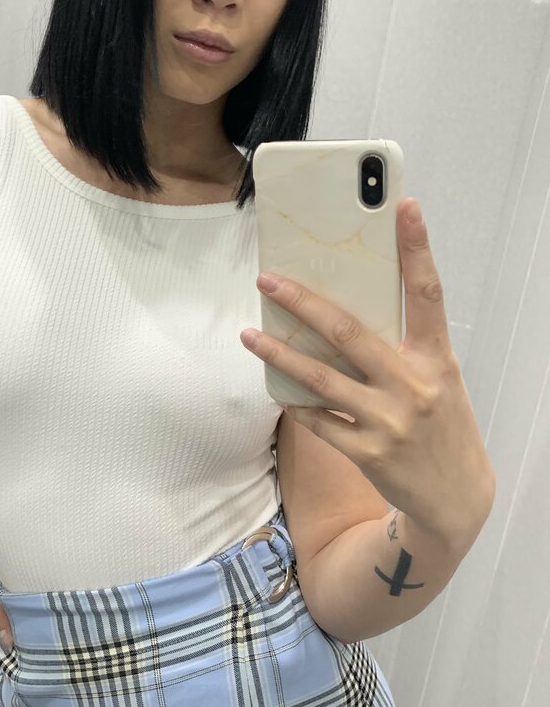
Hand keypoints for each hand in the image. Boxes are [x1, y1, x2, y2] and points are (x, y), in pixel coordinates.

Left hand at [240, 198, 495, 535]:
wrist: (457, 499)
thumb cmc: (443, 425)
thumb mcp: (438, 380)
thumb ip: (404, 348)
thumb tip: (345, 313)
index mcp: (436, 359)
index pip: (427, 293)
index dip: (418, 248)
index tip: (404, 206)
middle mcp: (413, 385)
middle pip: (349, 332)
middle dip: (303, 302)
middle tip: (268, 278)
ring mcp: (388, 421)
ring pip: (321, 378)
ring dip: (279, 354)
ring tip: (249, 333)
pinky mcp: (367, 452)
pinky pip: (319, 421)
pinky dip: (296, 404)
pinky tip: (276, 390)